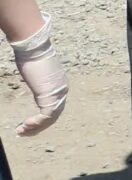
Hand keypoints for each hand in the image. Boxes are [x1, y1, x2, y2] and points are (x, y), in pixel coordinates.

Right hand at [12, 20, 64, 137]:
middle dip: (38, 126)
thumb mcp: (37, 73)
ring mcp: (58, 93)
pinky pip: (46, 116)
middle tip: (23, 132)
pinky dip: (36, 123)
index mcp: (59, 86)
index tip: (27, 124)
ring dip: (36, 127)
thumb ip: (39, 82)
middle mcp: (62, 90)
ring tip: (21, 131)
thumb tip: (34, 82)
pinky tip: (25, 125)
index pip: (54, 107)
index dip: (41, 119)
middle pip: (54, 115)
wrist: (33, 48)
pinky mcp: (51, 95)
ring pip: (51, 118)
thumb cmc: (31, 57)